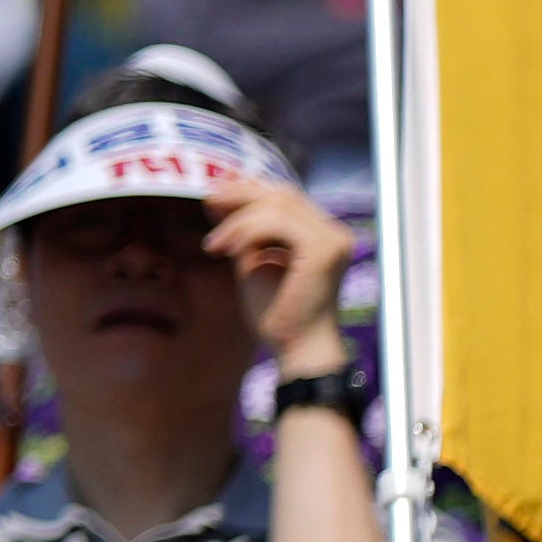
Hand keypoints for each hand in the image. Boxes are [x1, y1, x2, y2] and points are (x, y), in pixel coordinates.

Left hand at [208, 176, 354, 368]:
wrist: (297, 350)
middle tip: (207, 202)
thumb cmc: (277, 315)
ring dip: (237, 219)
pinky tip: (225, 249)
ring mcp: (332, 240)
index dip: (248, 191)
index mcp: (323, 235)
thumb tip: (221, 203)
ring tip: (213, 243)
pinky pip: (277, 224)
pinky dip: (246, 231)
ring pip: (278, 205)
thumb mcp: (255, 263)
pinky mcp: (323, 251)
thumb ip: (247, 235)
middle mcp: (334, 233)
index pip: (286, 198)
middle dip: (240, 194)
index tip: (214, 197)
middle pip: (283, 195)